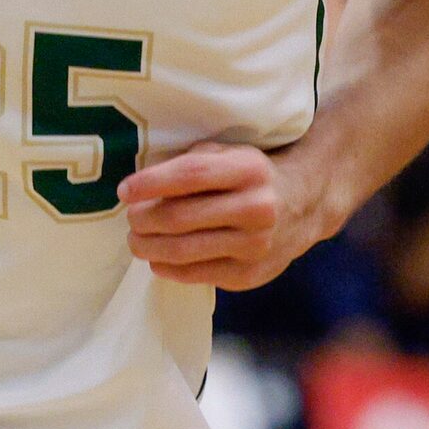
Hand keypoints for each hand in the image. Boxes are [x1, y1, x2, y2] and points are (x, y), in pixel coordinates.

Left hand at [119, 141, 328, 289]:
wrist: (304, 204)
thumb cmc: (253, 175)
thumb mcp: (230, 154)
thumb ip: (191, 162)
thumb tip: (140, 185)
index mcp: (249, 169)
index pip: (189, 176)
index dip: (150, 184)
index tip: (124, 190)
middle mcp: (257, 207)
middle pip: (180, 216)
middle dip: (142, 219)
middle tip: (129, 218)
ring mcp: (255, 245)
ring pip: (183, 250)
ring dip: (148, 246)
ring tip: (135, 240)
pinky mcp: (249, 274)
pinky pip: (196, 274)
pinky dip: (167, 267)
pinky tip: (157, 259)